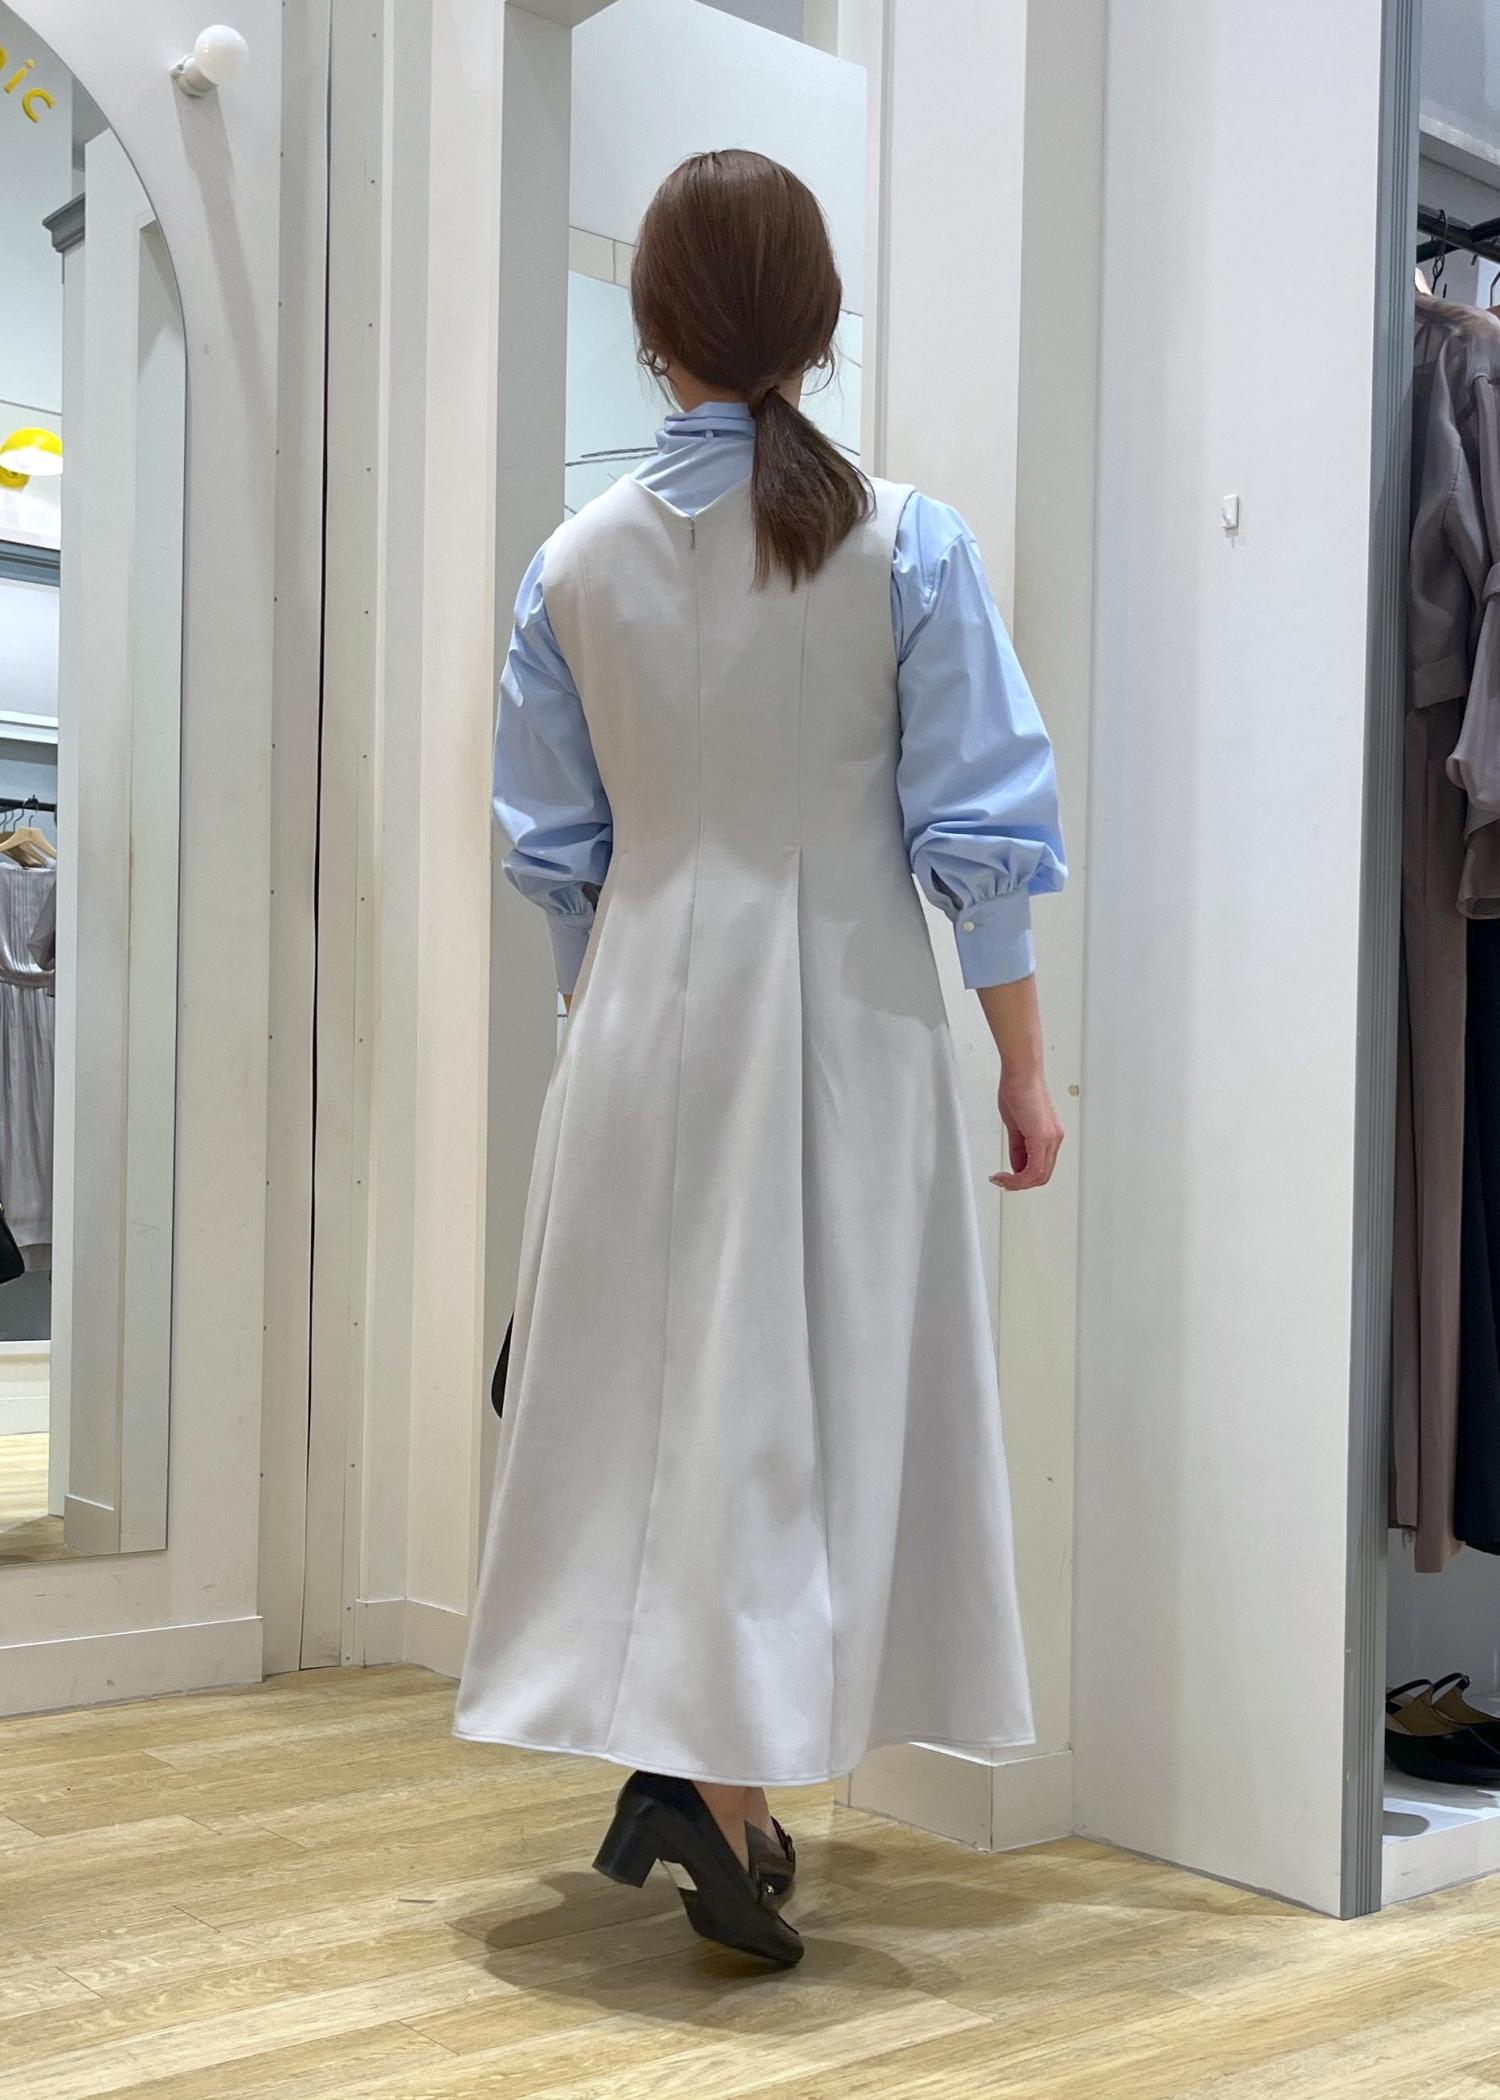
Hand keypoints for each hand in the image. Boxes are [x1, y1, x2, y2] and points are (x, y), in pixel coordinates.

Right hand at [992, 1069, 1063, 1191]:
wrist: (1021, 1072)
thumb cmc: (1019, 1089)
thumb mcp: (1016, 1125)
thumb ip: (1018, 1148)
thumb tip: (1016, 1165)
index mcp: (1050, 1136)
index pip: (1041, 1168)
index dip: (1023, 1179)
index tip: (1006, 1179)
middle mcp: (1054, 1139)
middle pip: (1042, 1176)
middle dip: (1019, 1184)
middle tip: (1002, 1182)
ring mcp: (1051, 1138)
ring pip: (1039, 1176)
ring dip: (1017, 1183)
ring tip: (1001, 1179)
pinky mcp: (1043, 1137)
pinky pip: (1034, 1169)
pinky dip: (1018, 1177)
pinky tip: (1005, 1175)